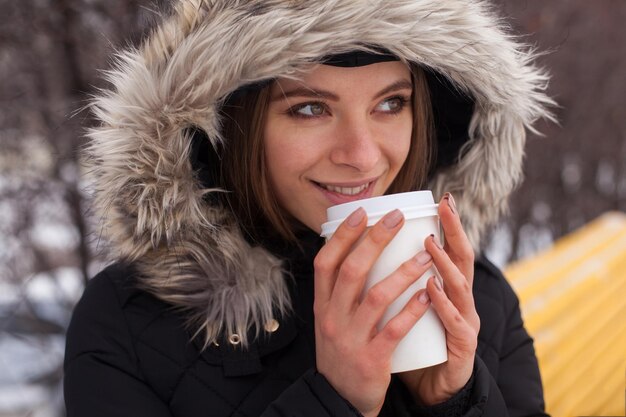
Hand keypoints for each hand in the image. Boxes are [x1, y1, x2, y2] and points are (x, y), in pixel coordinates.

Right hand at [314, 208, 434, 416]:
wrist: (339, 400)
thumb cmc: (340, 352)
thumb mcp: (329, 320)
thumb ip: (338, 291)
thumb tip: (356, 249)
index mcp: (321, 306)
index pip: (325, 263)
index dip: (342, 236)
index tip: (362, 213)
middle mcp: (332, 318)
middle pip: (352, 271)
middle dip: (375, 240)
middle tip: (398, 218)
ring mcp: (351, 339)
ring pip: (377, 296)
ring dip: (403, 272)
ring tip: (426, 254)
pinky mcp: (372, 359)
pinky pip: (394, 329)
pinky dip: (412, 309)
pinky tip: (428, 292)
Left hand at [398, 192, 479, 404]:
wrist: (429, 387)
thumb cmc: (412, 341)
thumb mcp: (406, 305)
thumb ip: (397, 281)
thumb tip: (370, 250)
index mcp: (447, 289)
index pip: (452, 250)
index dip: (450, 225)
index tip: (442, 198)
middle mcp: (460, 301)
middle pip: (464, 260)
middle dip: (456, 230)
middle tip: (446, 205)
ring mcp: (464, 323)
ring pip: (460, 287)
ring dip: (445, 262)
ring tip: (430, 243)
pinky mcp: (461, 349)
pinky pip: (453, 324)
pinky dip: (441, 304)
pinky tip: (430, 288)